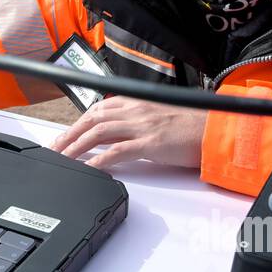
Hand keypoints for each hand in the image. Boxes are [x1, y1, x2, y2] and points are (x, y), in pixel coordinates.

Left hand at [50, 96, 205, 170]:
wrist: (216, 130)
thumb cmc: (191, 126)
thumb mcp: (158, 118)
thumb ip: (135, 123)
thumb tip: (115, 136)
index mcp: (137, 102)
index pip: (97, 110)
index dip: (77, 124)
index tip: (64, 137)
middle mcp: (136, 110)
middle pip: (91, 120)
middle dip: (69, 135)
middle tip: (54, 149)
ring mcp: (142, 126)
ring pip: (98, 134)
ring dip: (76, 147)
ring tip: (63, 159)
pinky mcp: (150, 143)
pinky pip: (117, 152)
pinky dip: (99, 160)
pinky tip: (89, 169)